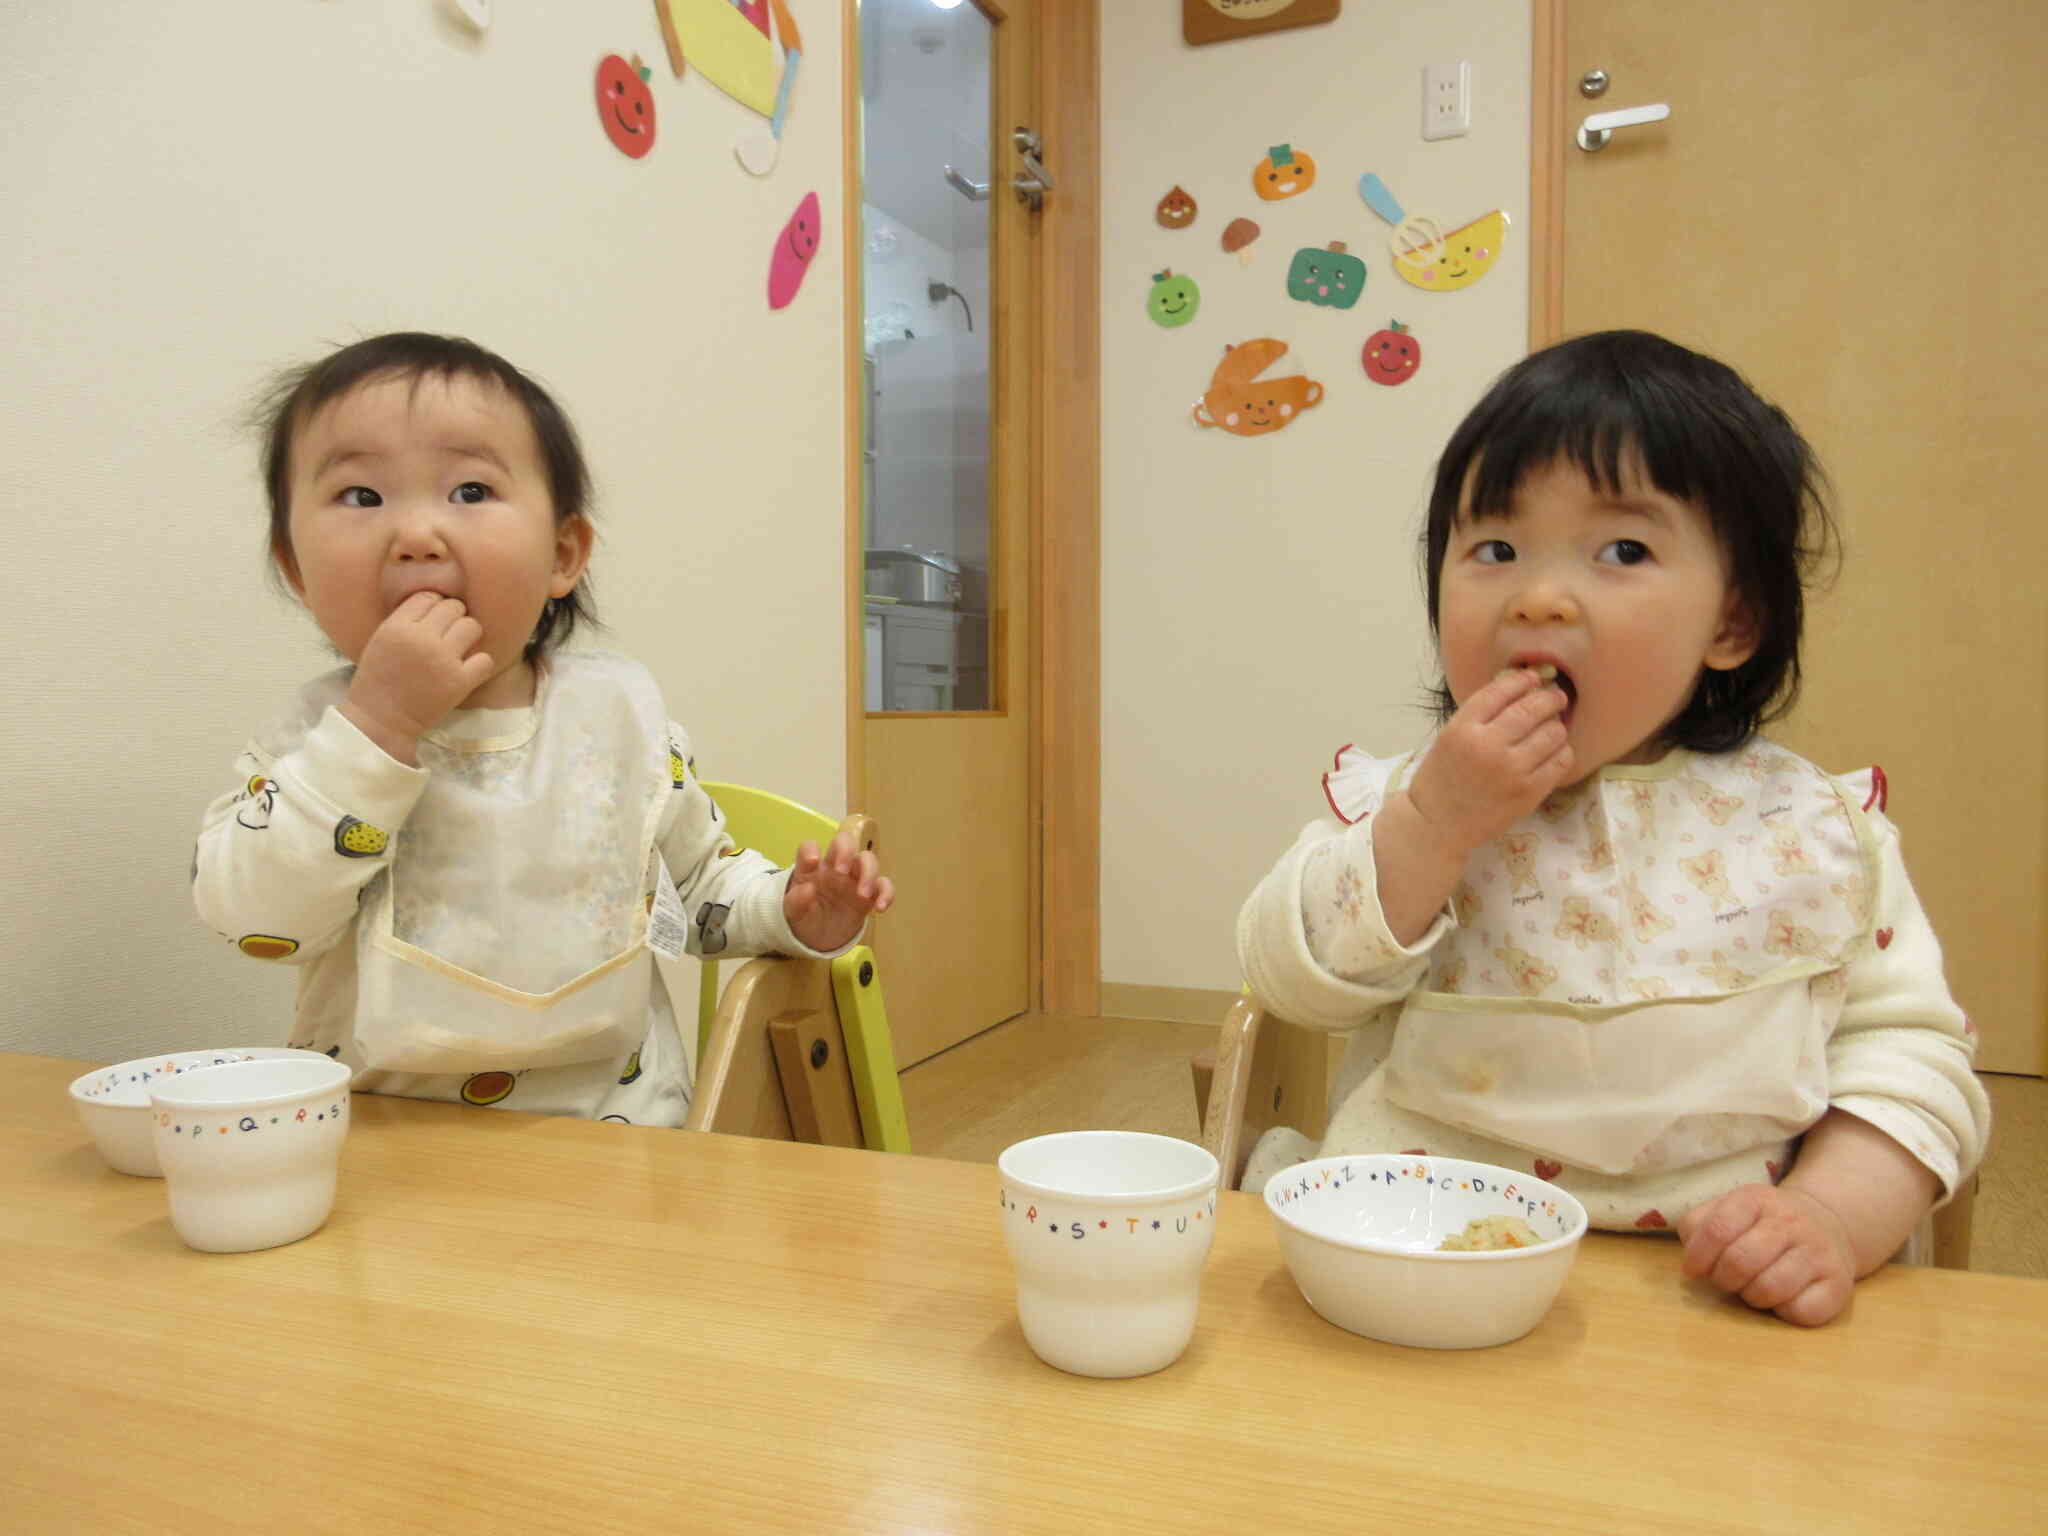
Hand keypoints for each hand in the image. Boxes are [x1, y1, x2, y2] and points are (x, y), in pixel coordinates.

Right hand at [341, 594, 494, 763]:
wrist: (380, 720)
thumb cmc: (377, 680)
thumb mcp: (380, 639)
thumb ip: (404, 620)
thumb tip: (435, 603)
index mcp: (398, 627)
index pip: (429, 597)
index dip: (434, 606)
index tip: (433, 620)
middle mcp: (422, 638)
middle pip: (454, 607)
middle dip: (453, 618)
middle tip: (448, 634)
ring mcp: (443, 659)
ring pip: (472, 627)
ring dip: (468, 635)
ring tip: (459, 648)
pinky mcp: (459, 681)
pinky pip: (485, 659)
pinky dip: (480, 663)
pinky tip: (468, 669)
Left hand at [783, 828, 893, 951]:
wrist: (820, 938)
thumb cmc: (805, 918)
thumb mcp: (794, 914)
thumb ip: (796, 902)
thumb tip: (807, 889)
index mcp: (811, 868)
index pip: (809, 848)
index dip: (810, 849)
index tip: (812, 860)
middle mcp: (834, 867)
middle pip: (845, 842)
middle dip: (846, 851)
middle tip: (842, 870)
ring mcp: (854, 878)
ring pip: (868, 859)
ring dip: (868, 872)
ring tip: (862, 894)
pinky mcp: (870, 894)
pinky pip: (883, 885)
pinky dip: (886, 893)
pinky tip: (879, 907)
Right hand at [1403, 667, 1572, 856]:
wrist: (1436, 825)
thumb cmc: (1441, 779)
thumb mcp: (1450, 738)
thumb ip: (1480, 716)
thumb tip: (1521, 690)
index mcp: (1462, 728)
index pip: (1501, 691)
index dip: (1522, 680)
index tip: (1533, 678)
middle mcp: (1487, 745)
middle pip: (1532, 708)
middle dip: (1550, 698)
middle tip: (1556, 698)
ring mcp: (1510, 770)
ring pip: (1552, 732)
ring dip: (1557, 725)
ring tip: (1553, 728)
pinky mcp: (1528, 792)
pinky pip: (1560, 761)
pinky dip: (1562, 751)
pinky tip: (1554, 752)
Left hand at [1678, 1183, 1856, 1326]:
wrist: (1829, 1225)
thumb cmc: (1763, 1224)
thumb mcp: (1729, 1209)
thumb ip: (1699, 1226)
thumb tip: (1691, 1264)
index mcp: (1756, 1199)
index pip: (1717, 1229)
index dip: (1698, 1257)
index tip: (1694, 1271)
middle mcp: (1791, 1222)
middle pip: (1740, 1261)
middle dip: (1724, 1279)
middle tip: (1728, 1280)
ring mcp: (1819, 1252)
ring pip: (1769, 1289)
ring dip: (1752, 1297)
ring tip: (1754, 1287)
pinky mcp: (1839, 1285)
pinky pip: (1800, 1312)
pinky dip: (1784, 1312)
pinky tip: (1784, 1298)